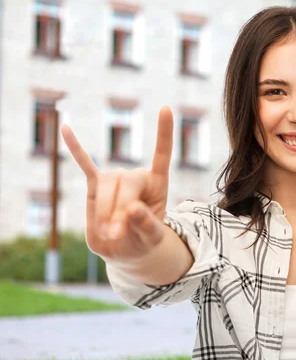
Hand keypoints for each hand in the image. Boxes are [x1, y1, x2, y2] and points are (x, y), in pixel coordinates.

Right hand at [61, 107, 173, 263]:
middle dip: (119, 210)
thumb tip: (133, 208)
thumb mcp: (152, 238)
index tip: (165, 109)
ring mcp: (115, 178)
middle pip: (123, 182)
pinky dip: (76, 149)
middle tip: (117, 235)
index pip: (162, 154)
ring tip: (108, 234)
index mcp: (157, 182)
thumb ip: (146, 224)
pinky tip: (65, 129)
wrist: (125, 250)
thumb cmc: (143, 240)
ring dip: (103, 213)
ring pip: (103, 187)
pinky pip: (85, 165)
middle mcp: (136, 175)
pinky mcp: (95, 185)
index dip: (164, 133)